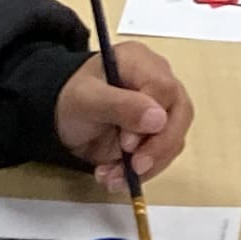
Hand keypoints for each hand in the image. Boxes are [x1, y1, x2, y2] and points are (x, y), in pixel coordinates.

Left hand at [55, 39, 192, 182]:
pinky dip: (140, 173)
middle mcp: (159, 83)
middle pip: (179, 116)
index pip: (165, 89)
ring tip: (111, 177)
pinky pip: (162, 157)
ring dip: (146, 167)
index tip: (127, 143)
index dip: (152, 118)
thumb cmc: (71, 99)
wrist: (61, 119)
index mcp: (141, 63)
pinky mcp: (158, 135)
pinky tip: (113, 176)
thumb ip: (120, 105)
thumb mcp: (86, 99)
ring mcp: (162, 110)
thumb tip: (159, 119)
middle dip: (158, 149)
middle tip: (133, 168)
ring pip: (174, 141)